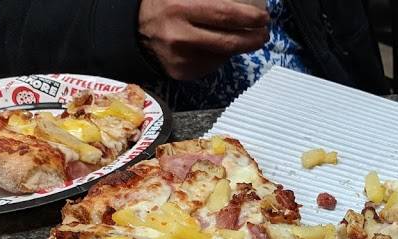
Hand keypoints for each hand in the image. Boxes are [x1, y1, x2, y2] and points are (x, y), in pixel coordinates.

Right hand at [139, 0, 269, 80]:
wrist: (133, 29)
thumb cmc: (163, 5)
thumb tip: (242, 3)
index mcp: (180, 8)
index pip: (225, 14)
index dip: (250, 18)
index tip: (263, 18)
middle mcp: (180, 35)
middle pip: (229, 42)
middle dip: (253, 39)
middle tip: (263, 33)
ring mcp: (180, 58)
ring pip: (222, 56)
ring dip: (238, 47)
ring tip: (243, 38)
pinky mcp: (181, 72)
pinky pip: (210, 65)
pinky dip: (219, 56)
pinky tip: (217, 47)